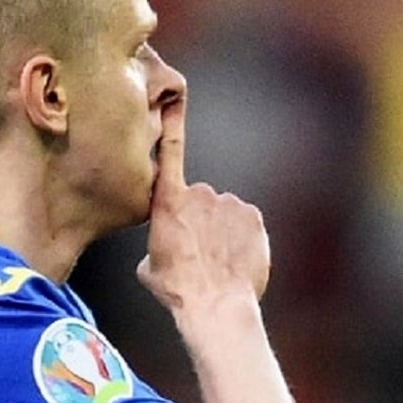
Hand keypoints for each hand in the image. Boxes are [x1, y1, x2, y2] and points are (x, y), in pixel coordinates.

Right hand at [137, 98, 270, 313]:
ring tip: (217, 261)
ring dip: (222, 230)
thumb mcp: (149, 267)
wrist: (215, 304)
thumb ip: (156, 244)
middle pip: (200, 200)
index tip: (173, 97)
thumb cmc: (177, 289)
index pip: (169, 153)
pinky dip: (242, 237)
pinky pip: (245, 222)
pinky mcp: (253, 216)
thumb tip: (161, 247)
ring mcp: (229, 203)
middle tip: (198, 253)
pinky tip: (235, 260)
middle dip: (201, 219)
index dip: (171, 124)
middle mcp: (199, 193)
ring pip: (224, 213)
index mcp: (168, 201)